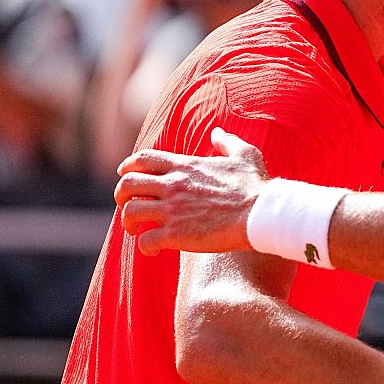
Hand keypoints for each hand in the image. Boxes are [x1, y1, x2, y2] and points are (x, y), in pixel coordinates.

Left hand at [116, 127, 269, 254]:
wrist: (262, 215)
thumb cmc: (256, 187)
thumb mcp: (245, 155)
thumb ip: (227, 142)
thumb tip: (217, 133)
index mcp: (185, 166)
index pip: (143, 159)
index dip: (128, 167)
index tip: (125, 175)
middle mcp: (173, 185)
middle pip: (128, 184)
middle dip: (121, 195)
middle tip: (128, 205)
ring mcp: (173, 210)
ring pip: (130, 212)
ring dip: (128, 222)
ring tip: (136, 230)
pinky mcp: (176, 235)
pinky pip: (145, 240)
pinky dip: (144, 246)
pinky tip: (153, 250)